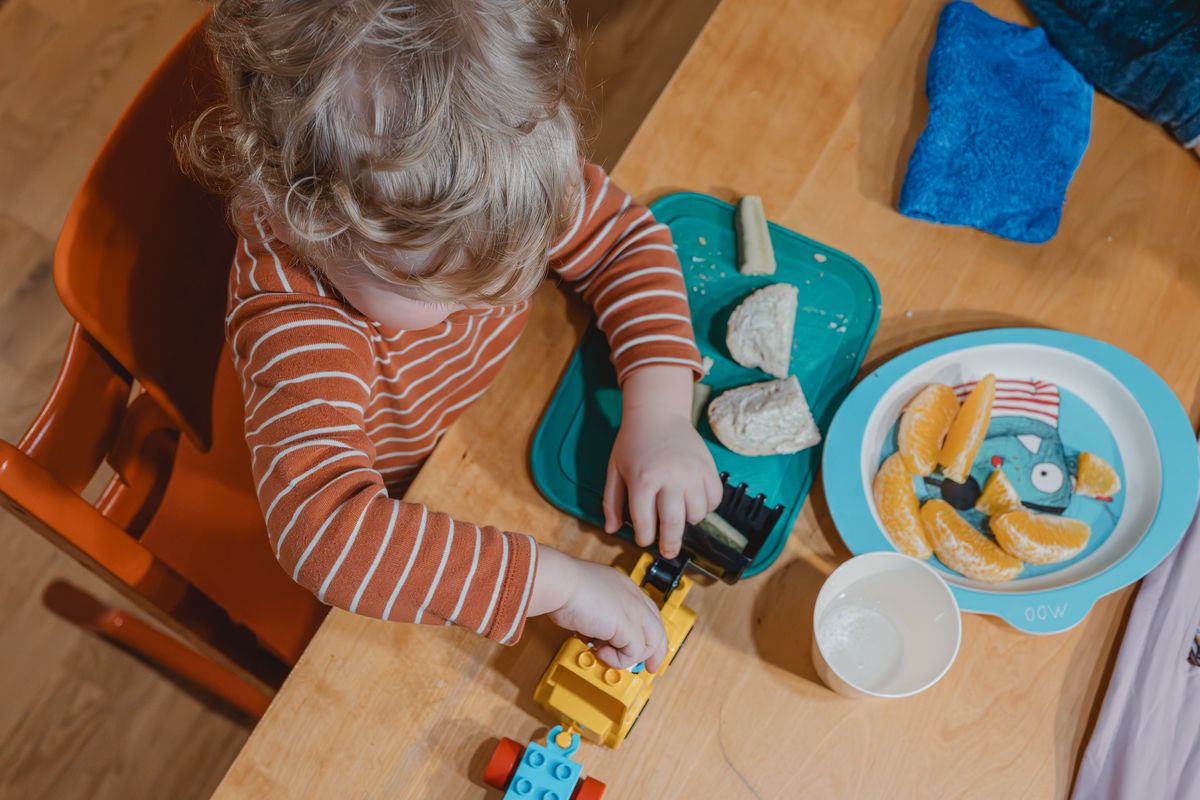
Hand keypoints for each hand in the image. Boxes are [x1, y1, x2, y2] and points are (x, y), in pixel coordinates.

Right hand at [528, 545, 667, 670]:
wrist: (561, 582)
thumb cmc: (565, 586)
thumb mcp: (588, 599)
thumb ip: (599, 616)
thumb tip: (597, 635)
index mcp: (625, 587)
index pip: (647, 612)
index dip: (648, 632)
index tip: (644, 648)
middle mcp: (634, 598)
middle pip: (657, 629)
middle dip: (655, 652)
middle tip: (649, 668)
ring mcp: (634, 612)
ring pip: (650, 643)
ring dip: (628, 657)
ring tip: (605, 654)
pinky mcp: (628, 627)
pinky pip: (633, 654)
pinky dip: (617, 660)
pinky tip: (599, 652)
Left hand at [603, 366, 721, 558]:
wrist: (658, 413)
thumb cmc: (633, 442)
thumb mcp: (615, 470)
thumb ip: (611, 501)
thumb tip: (610, 530)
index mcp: (643, 479)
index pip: (645, 522)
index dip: (644, 537)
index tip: (644, 540)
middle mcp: (670, 477)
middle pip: (674, 523)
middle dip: (670, 543)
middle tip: (668, 552)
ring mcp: (693, 472)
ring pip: (697, 514)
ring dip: (688, 521)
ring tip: (678, 515)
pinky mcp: (708, 468)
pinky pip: (714, 499)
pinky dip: (706, 507)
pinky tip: (693, 502)